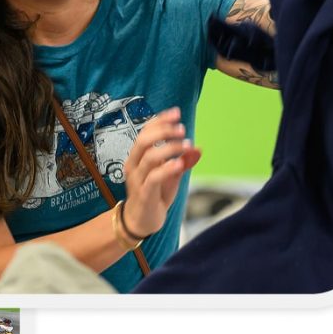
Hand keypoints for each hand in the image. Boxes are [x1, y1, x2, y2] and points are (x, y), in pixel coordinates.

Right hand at [122, 108, 201, 238]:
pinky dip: (166, 168)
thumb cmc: (154, 195)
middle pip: (143, 140)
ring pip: (149, 157)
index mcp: (138, 156)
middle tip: (181, 129)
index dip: (159, 120)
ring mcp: (137, 179)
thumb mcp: (170, 176)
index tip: (176, 112)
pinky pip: (153, 177)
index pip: (144, 132)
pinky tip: (179, 164)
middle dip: (163, 131)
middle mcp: (134, 165)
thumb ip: (181, 162)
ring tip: (186, 145)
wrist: (141, 221)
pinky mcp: (143, 193)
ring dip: (169, 148)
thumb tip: (197, 149)